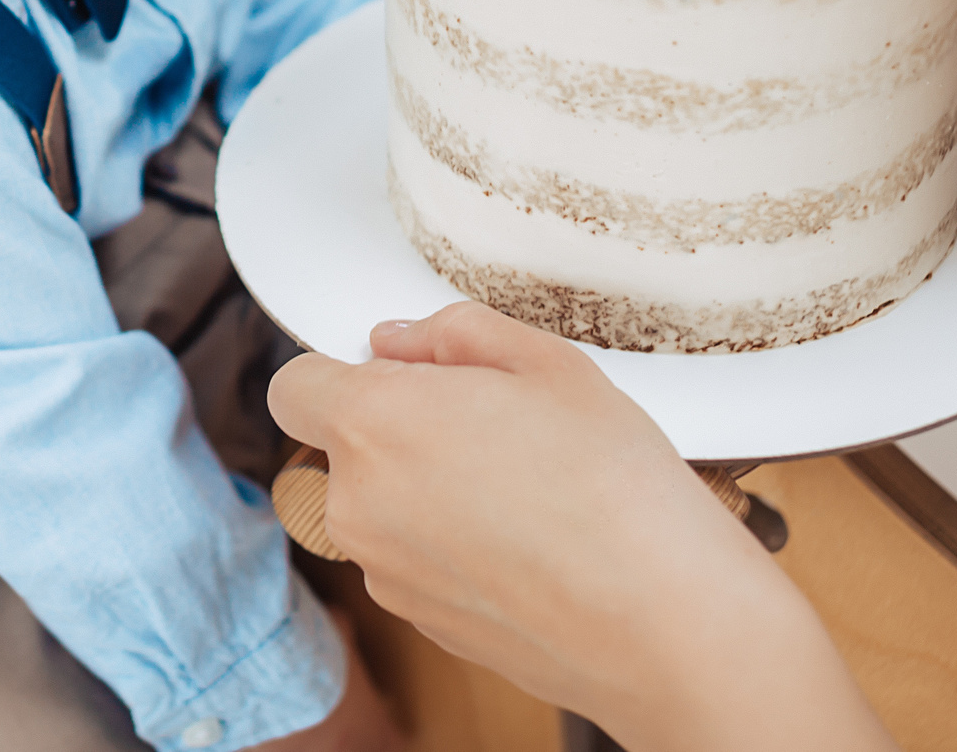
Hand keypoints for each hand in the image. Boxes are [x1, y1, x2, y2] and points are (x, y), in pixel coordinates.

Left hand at [268, 304, 894, 751]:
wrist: (663, 623)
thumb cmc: (613, 487)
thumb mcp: (547, 364)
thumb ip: (454, 334)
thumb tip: (398, 342)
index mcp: (373, 425)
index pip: (293, 387)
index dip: (342, 373)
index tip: (399, 375)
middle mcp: (358, 504)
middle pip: (342, 450)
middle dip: (395, 432)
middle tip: (490, 426)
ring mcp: (385, 572)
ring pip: (381, 508)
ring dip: (426, 492)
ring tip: (524, 488)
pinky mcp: (420, 623)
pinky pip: (414, 561)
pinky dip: (451, 547)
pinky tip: (528, 542)